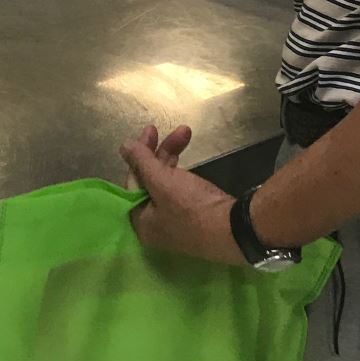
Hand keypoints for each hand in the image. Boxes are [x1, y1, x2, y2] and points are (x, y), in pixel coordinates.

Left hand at [119, 125, 242, 265]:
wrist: (236, 230)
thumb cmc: (192, 207)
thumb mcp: (162, 181)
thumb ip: (141, 162)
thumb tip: (123, 147)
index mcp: (141, 221)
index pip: (133, 182)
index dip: (140, 154)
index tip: (151, 131)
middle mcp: (155, 224)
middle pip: (151, 181)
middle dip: (161, 152)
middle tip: (174, 130)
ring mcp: (176, 222)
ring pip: (167, 182)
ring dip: (174, 155)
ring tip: (186, 133)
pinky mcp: (194, 217)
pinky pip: (180, 189)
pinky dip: (183, 172)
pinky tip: (189, 156)